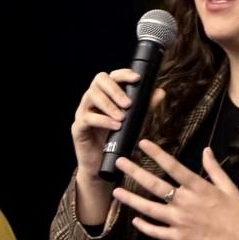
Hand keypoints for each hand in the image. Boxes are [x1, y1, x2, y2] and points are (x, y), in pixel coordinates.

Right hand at [70, 68, 165, 183]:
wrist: (101, 165)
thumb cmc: (115, 139)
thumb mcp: (134, 121)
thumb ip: (145, 106)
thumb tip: (160, 92)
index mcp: (104, 94)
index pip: (111, 76)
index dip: (123, 74)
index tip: (137, 78)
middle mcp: (92, 99)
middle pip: (99, 80)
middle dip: (115, 90)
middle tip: (128, 104)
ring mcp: (83, 111)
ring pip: (91, 96)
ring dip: (109, 105)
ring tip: (122, 117)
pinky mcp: (78, 126)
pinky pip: (87, 118)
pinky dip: (103, 121)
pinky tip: (115, 126)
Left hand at [111, 138, 238, 239]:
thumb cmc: (238, 214)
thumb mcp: (229, 187)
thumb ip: (214, 168)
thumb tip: (206, 150)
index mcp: (198, 187)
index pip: (173, 166)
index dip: (157, 153)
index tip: (143, 143)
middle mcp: (185, 202)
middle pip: (155, 185)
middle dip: (135, 172)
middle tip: (119, 163)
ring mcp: (180, 221)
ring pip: (150, 209)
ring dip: (131, 200)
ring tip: (116, 192)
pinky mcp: (180, 238)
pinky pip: (157, 232)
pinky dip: (145, 227)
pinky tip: (134, 220)